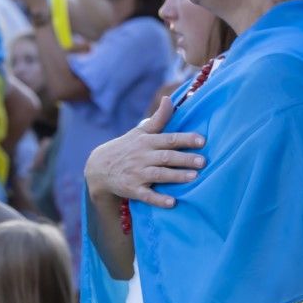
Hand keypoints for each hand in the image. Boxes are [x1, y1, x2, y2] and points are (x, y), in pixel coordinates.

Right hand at [84, 96, 204, 208]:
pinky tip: (172, 202)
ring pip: (159, 175)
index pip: (169, 139)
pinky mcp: (132, 189)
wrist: (99, 167)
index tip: (202, 140)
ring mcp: (137, 173)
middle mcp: (142, 157)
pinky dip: (159, 199)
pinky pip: (147, 195)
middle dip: (185, 159)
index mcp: (147, 141)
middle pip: (166, 157)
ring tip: (194, 177)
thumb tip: (169, 99)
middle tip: (203, 161)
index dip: (185, 139)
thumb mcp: (140, 131)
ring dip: (176, 176)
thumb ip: (158, 118)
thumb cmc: (127, 147)